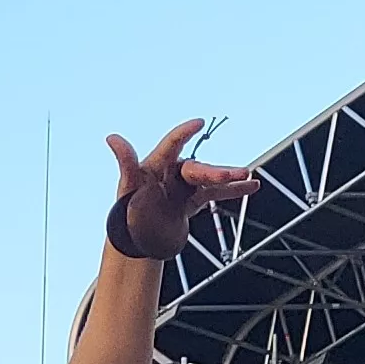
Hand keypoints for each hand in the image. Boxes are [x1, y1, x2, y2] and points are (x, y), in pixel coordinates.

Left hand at [105, 120, 256, 259]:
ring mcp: (184, 186)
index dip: (184, 133)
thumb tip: (112, 138)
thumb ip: (125, 161)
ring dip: (228, 178)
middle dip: (215, 171)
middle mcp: (173, 172)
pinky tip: (251, 186)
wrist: (135, 239)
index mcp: (157, 165)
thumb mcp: (127, 186)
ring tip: (247, 176)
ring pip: (210, 178)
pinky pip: (216, 193)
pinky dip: (233, 190)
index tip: (198, 123)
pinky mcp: (193, 200)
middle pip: (197, 167)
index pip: (173, 144)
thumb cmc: (127, 210)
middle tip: (231, 173)